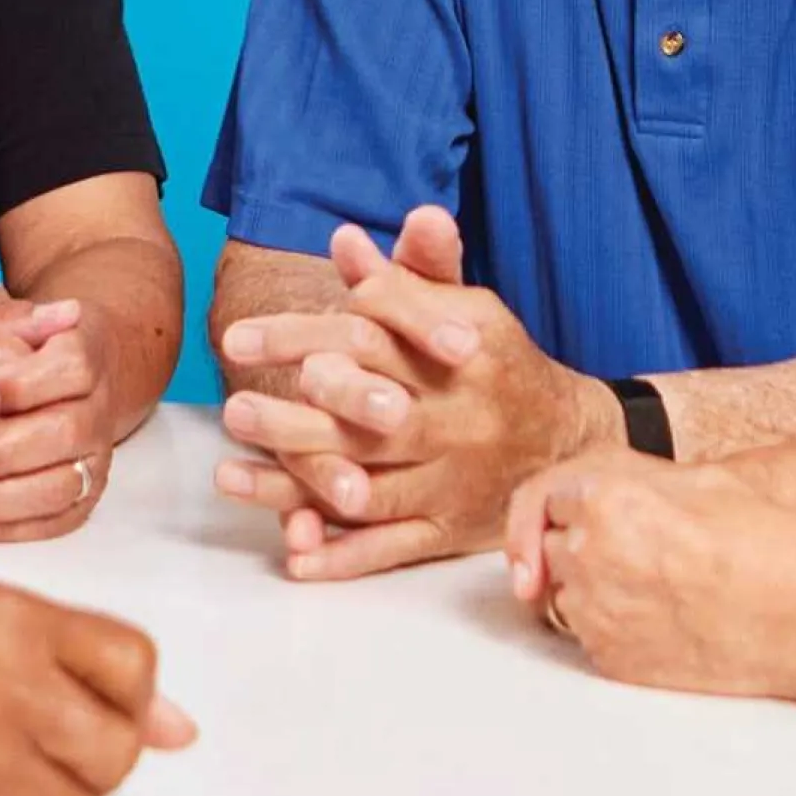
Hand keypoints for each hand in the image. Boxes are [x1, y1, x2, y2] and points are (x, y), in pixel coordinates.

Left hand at [0, 271, 123, 541]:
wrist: (71, 379)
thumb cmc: (20, 343)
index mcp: (85, 350)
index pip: (73, 366)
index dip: (27, 384)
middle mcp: (100, 405)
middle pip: (69, 432)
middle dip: (4, 449)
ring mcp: (96, 456)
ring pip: (64, 485)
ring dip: (2, 498)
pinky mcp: (84, 497)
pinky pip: (55, 521)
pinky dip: (9, 526)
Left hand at [208, 208, 618, 579]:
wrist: (565, 439)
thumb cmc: (496, 363)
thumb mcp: (466, 308)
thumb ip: (408, 273)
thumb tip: (345, 239)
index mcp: (460, 352)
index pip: (373, 336)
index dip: (303, 334)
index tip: (238, 337)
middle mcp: (458, 418)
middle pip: (372, 417)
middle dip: (301, 415)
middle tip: (235, 408)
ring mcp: (453, 480)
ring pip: (370, 486)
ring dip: (298, 484)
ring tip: (230, 473)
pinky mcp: (449, 529)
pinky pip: (391, 548)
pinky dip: (341, 556)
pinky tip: (291, 551)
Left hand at [504, 453, 795, 702]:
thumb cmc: (768, 543)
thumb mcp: (698, 482)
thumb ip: (632, 486)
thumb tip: (604, 496)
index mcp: (605, 499)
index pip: (546, 500)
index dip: (569, 510)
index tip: (575, 522)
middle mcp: (588, 555)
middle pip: (549, 552)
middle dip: (576, 552)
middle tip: (629, 556)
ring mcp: (596, 613)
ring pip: (563, 600)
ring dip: (591, 594)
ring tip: (652, 591)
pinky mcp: (612, 661)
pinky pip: (590, 642)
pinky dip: (613, 633)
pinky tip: (661, 624)